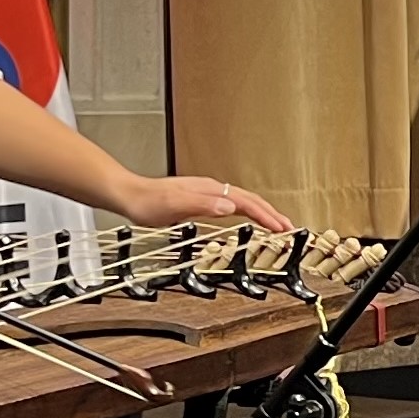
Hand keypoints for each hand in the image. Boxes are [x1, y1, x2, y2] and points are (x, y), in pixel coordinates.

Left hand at [124, 174, 289, 231]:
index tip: (281, 227)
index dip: (265, 215)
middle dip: (271, 213)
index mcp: (209, 190)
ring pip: (243, 201)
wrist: (129, 195)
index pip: (246, 202)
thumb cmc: (146, 202)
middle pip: (250, 199)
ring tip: (276, 224)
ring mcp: (207, 194)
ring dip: (262, 212)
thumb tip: (228, 206)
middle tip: (289, 228)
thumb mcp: (173, 206)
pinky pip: (233, 204)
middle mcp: (211, 189)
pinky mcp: (201, 200)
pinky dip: (248, 212)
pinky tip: (248, 218)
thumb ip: (201, 205)